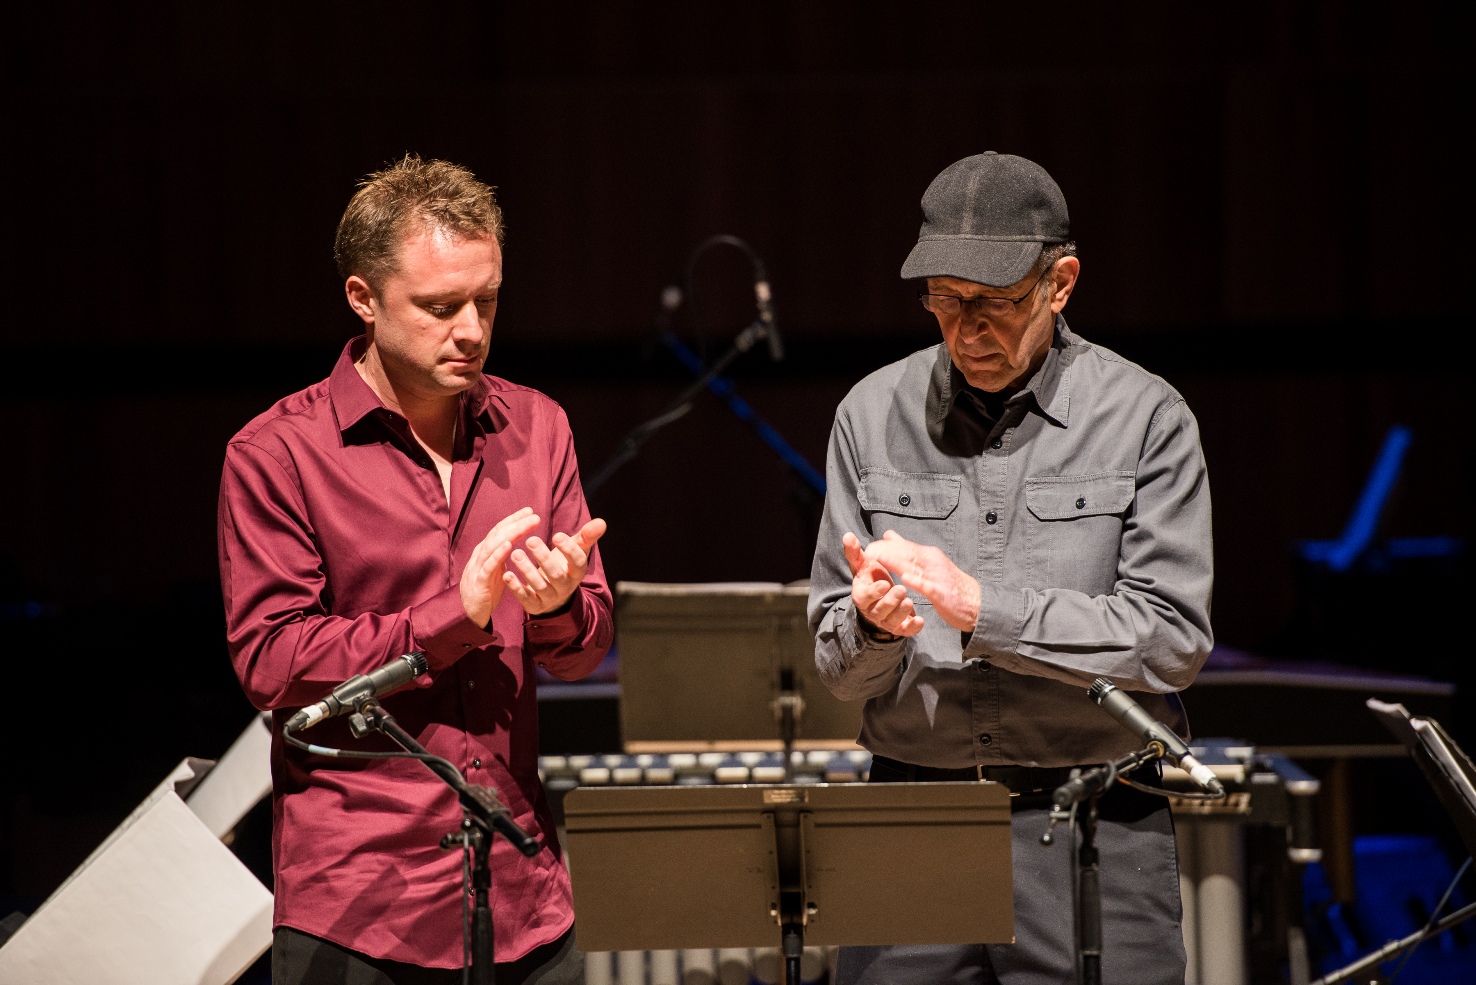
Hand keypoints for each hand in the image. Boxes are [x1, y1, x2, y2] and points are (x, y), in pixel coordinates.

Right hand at [460, 508, 542, 628]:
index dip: (514, 519)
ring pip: (493, 545)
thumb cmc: (486, 589)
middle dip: (516, 523)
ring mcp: (478, 567)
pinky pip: (488, 566)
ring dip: (510, 534)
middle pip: (498, 534)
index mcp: (486, 551)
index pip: (500, 530)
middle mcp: (481, 555)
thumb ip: (502, 554)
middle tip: (534, 515)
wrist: (470, 613)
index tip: (530, 511)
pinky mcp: (479, 582)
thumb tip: (513, 539)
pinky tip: (508, 545)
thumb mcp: (496, 568)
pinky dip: (498, 554)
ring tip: (525, 525)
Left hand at [504, 517, 607, 615]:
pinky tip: (507, 574)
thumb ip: (587, 536)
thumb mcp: (576, 551)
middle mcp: (565, 587)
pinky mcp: (535, 605)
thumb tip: (602, 522)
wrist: (555, 594)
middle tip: (531, 540)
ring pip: (539, 586)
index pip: (577, 562)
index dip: (568, 550)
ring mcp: (550, 598)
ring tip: (515, 553)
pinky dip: (516, 587)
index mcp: (577, 572)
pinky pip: (526, 598)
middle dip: (544, 558)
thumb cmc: (564, 564)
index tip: (557, 535)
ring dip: (527, 570)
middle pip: (556, 574)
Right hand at [844, 531, 923, 637]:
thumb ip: (855, 552)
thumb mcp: (863, 564)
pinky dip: (912, 627)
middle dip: (890, 601)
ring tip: (910, 602)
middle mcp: (872, 610)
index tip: (885, 584)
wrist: (879, 597)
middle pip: (879, 610)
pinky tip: (920, 620)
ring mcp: (885, 620)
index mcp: (862, 595)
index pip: (864, 597)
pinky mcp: (898, 627)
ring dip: (901, 612)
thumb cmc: (871, 577)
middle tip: (902, 590)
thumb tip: (847, 535)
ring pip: (891, 621)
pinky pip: (904, 631)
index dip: (874, 592)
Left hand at [862, 530, 980, 632]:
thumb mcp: (928, 563)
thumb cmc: (950, 584)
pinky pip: (928, 586)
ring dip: (896, 562)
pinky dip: (918, 581)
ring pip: (914, 567)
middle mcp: (932, 562)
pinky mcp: (942, 593)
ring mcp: (938, 577)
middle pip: (907, 554)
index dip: (886, 546)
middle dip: (887, 551)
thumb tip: (888, 535)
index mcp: (928, 556)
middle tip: (868, 550)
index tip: (869, 546)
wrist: (976, 603)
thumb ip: (908, 550)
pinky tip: (906, 578)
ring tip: (879, 558)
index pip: (904, 547)